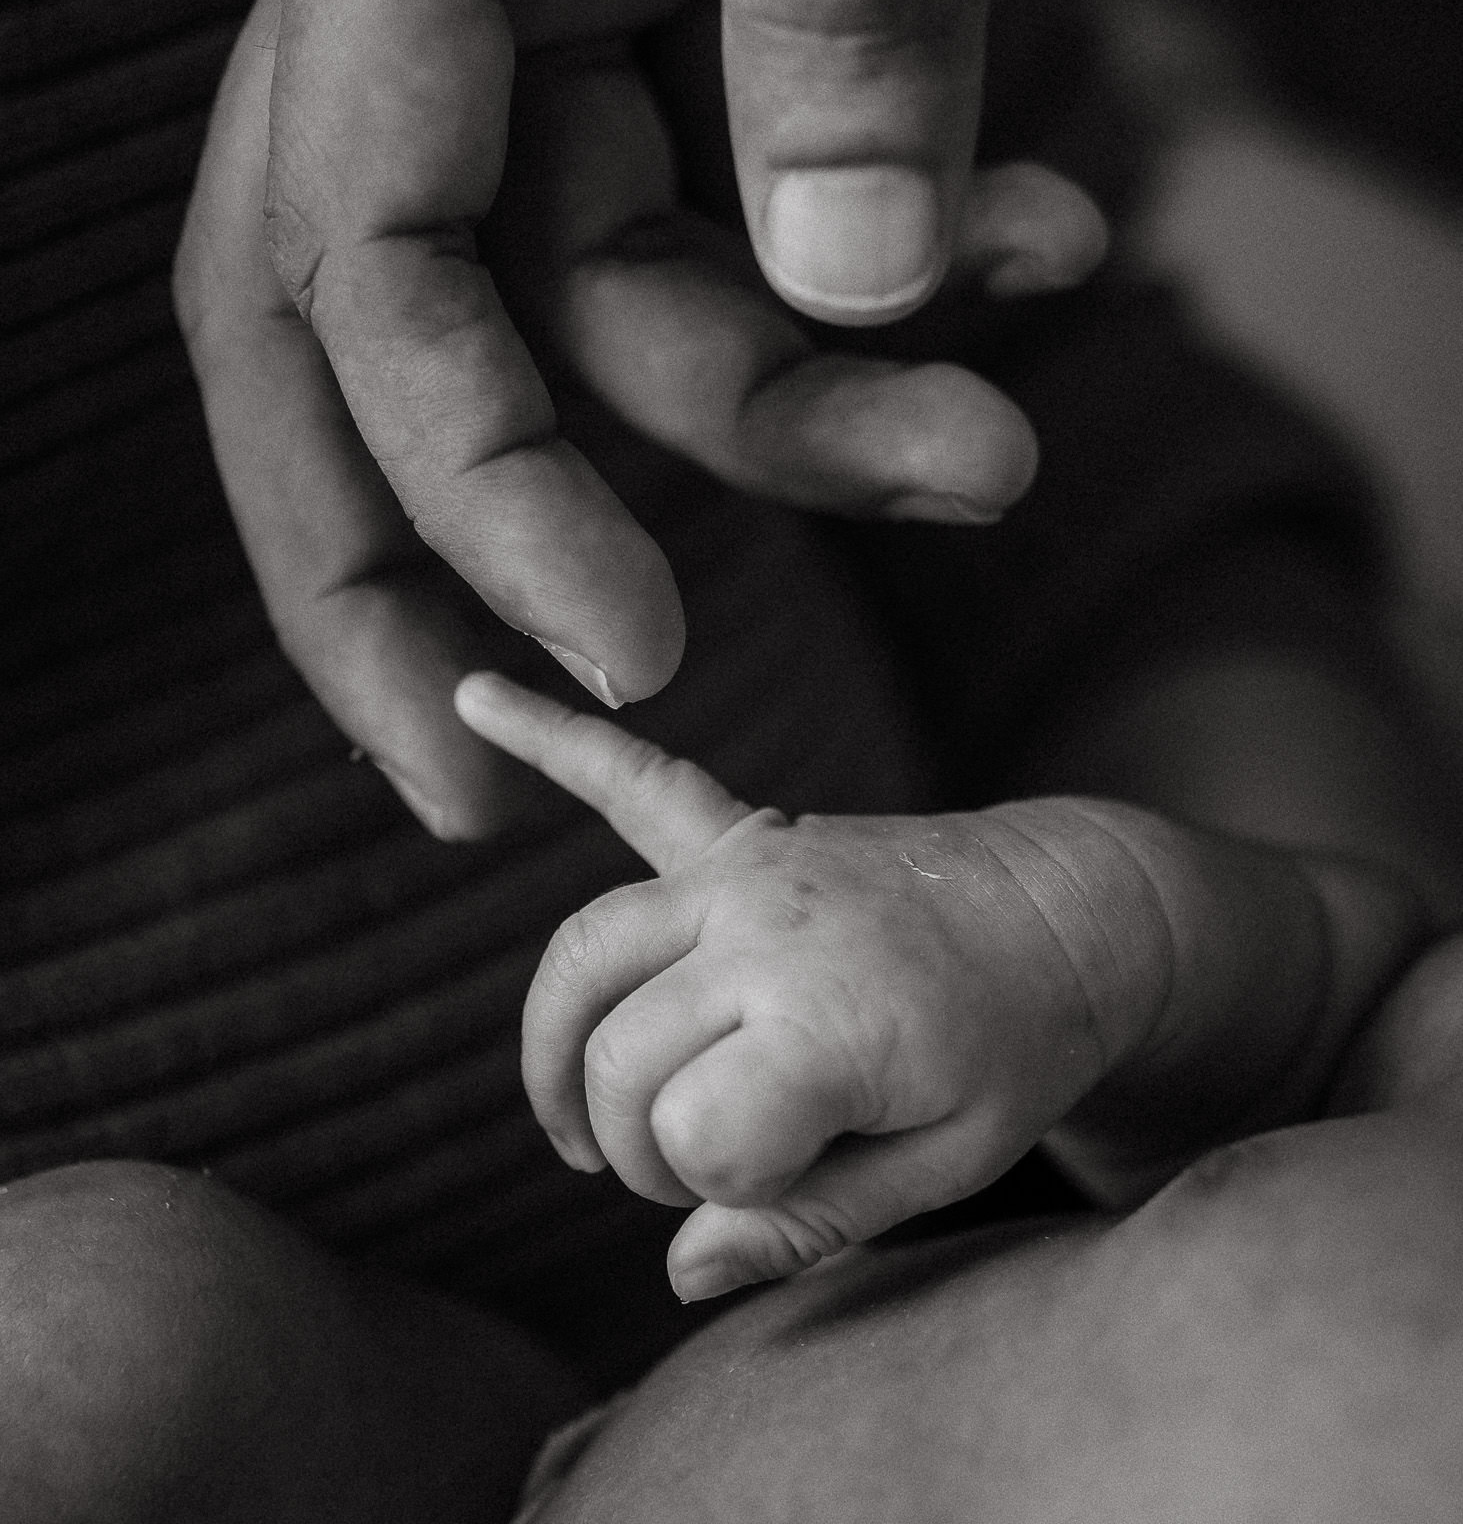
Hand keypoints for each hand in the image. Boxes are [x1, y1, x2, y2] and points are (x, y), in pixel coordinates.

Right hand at [174, 0, 1105, 837]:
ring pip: (612, 273)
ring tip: (998, 440)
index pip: (354, 241)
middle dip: (430, 556)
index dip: (457, 474)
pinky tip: (1037, 248)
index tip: (612, 645)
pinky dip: (886, 256)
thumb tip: (852, 270)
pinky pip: (745, 181)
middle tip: (537, 769)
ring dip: (795, 404)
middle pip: (366, 320)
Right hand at [455, 670, 1176, 1298]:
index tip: (779, 1190)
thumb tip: (679, 1271)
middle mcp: (769, 930)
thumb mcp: (948, 1167)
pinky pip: (631, 781)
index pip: (686, 1136)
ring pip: (582, 955)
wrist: (1070, 912)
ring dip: (556, 1048)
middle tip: (705, 1176)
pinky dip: (550, 737)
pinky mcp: (745, 835)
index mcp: (829, 1019)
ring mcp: (749, 869)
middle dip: (640, 1147)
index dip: (715, 1191)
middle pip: (618, 1059)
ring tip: (576, 1127)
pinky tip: (472, 699)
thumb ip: (811, 1225)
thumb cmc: (1017, 1050)